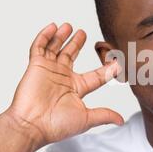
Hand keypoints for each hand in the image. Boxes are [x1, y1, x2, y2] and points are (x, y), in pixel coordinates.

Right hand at [3, 22, 122, 147]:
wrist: (32, 125)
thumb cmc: (57, 125)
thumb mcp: (86, 119)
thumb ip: (104, 115)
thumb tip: (121, 121)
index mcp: (77, 88)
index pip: (96, 75)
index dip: (107, 68)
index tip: (118, 61)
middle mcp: (63, 77)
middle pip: (72, 55)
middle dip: (77, 44)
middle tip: (83, 32)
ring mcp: (49, 70)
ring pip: (56, 48)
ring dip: (62, 36)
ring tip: (69, 26)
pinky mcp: (36, 65)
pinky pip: (39, 47)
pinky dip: (45, 36)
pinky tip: (53, 27)